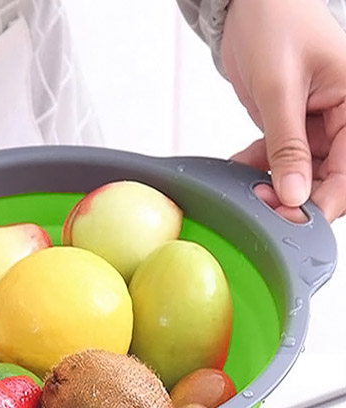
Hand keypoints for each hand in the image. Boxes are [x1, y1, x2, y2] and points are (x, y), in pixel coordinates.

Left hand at [222, 0, 345, 221]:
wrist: (247, 7)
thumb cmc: (275, 24)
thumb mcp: (281, 88)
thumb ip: (287, 145)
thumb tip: (292, 193)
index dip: (325, 199)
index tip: (295, 217)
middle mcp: (342, 117)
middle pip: (329, 177)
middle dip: (296, 197)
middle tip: (263, 205)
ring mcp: (315, 125)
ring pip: (301, 173)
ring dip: (274, 184)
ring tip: (248, 187)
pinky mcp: (290, 127)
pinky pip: (279, 159)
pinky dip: (259, 167)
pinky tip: (241, 167)